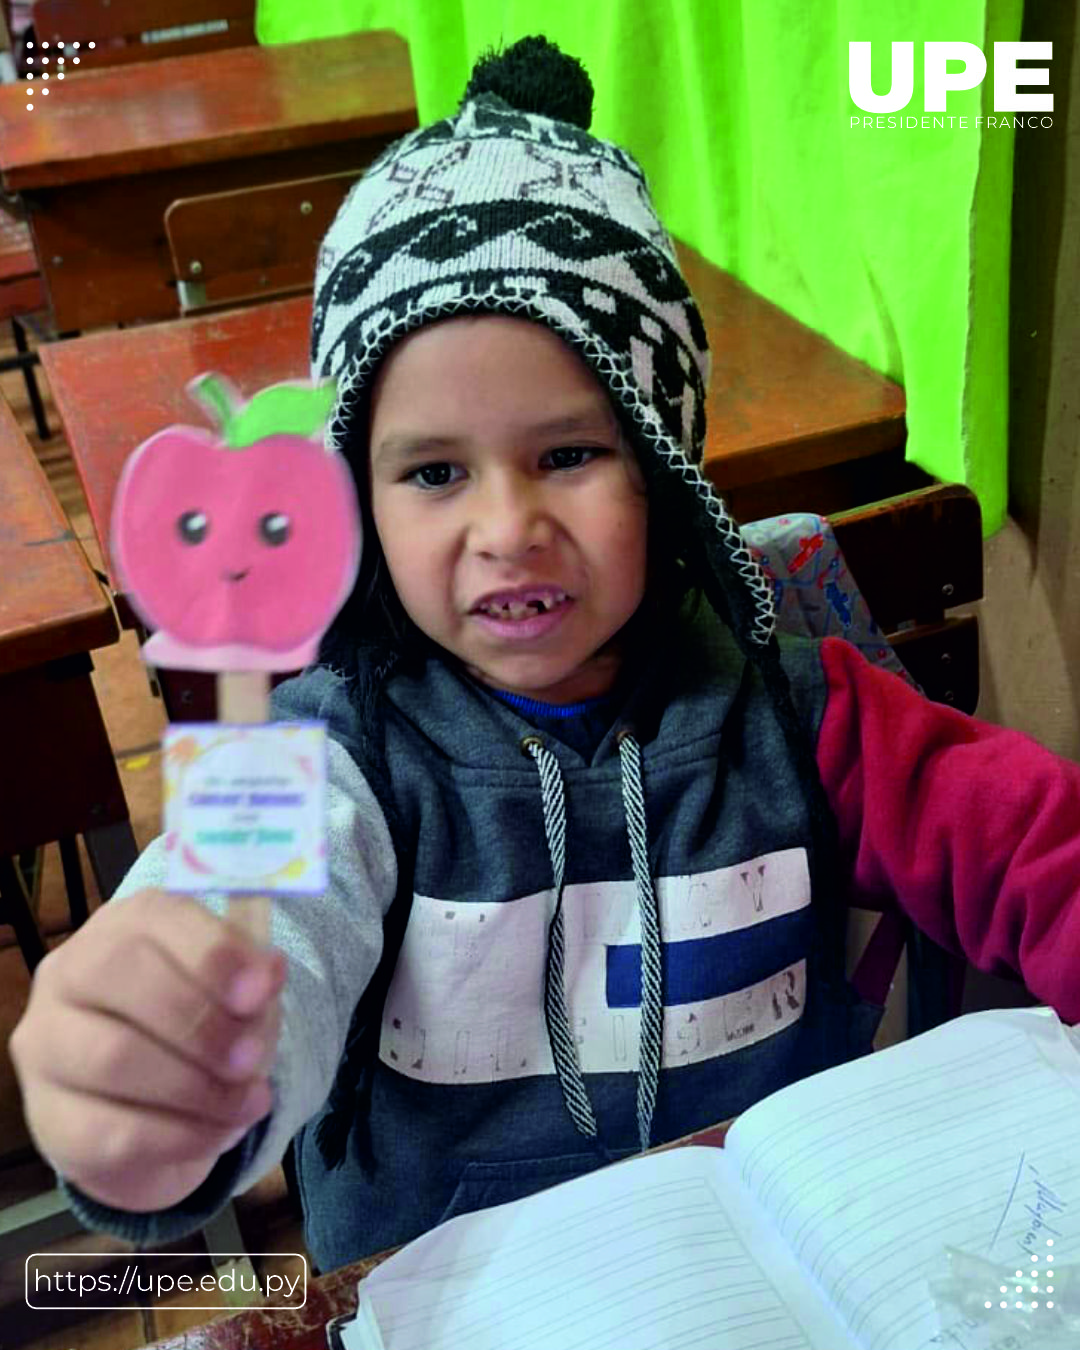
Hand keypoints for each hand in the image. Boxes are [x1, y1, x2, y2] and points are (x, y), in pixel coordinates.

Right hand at [9, 888, 285, 1211]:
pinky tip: (224, 1131)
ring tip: (251, 1100)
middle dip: (201, 1023)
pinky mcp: (50, 1118)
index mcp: (122, 925)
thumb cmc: (200, 1020)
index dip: (211, 954)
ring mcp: (47, 1045)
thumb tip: (268, 971)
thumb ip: (251, 978)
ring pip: (111, 1057)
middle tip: (252, 1058)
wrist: (154, 1104)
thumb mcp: (234, 990)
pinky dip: (182, 1136)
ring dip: (196, 1086)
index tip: (261, 992)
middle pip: (120, 978)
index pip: (153, 919)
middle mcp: (69, 973)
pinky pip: (111, 1132)